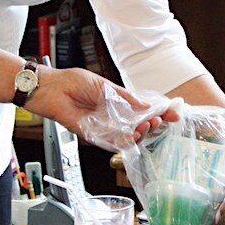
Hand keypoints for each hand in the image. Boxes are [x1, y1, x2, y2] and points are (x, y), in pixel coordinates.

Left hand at [24, 66, 178, 144]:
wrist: (51, 88)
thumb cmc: (73, 82)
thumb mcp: (106, 86)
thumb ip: (126, 98)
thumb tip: (145, 105)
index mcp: (117, 103)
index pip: (142, 111)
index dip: (158, 112)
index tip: (172, 112)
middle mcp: (112, 117)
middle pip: (139, 126)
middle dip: (155, 123)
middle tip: (163, 119)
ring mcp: (104, 127)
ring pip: (129, 136)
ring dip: (142, 132)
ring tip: (150, 125)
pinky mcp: (93, 136)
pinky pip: (112, 142)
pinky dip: (125, 141)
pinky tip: (135, 135)